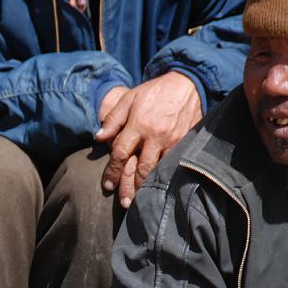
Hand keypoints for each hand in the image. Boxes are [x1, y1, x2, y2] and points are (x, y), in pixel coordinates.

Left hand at [95, 72, 201, 207]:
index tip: (107, 185)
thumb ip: (114, 119)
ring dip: (146, 188)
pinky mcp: (185, 143)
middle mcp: (155, 136)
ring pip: (157, 170)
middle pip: (139, 168)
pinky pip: (173, 165)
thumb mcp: (130, 98)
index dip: (112, 171)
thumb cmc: (155, 92)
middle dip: (129, 187)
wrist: (188, 84)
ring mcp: (172, 141)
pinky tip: (159, 189)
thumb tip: (99, 137)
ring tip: (138, 203)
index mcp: (139, 124)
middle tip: (123, 203)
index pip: (120, 153)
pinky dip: (165, 178)